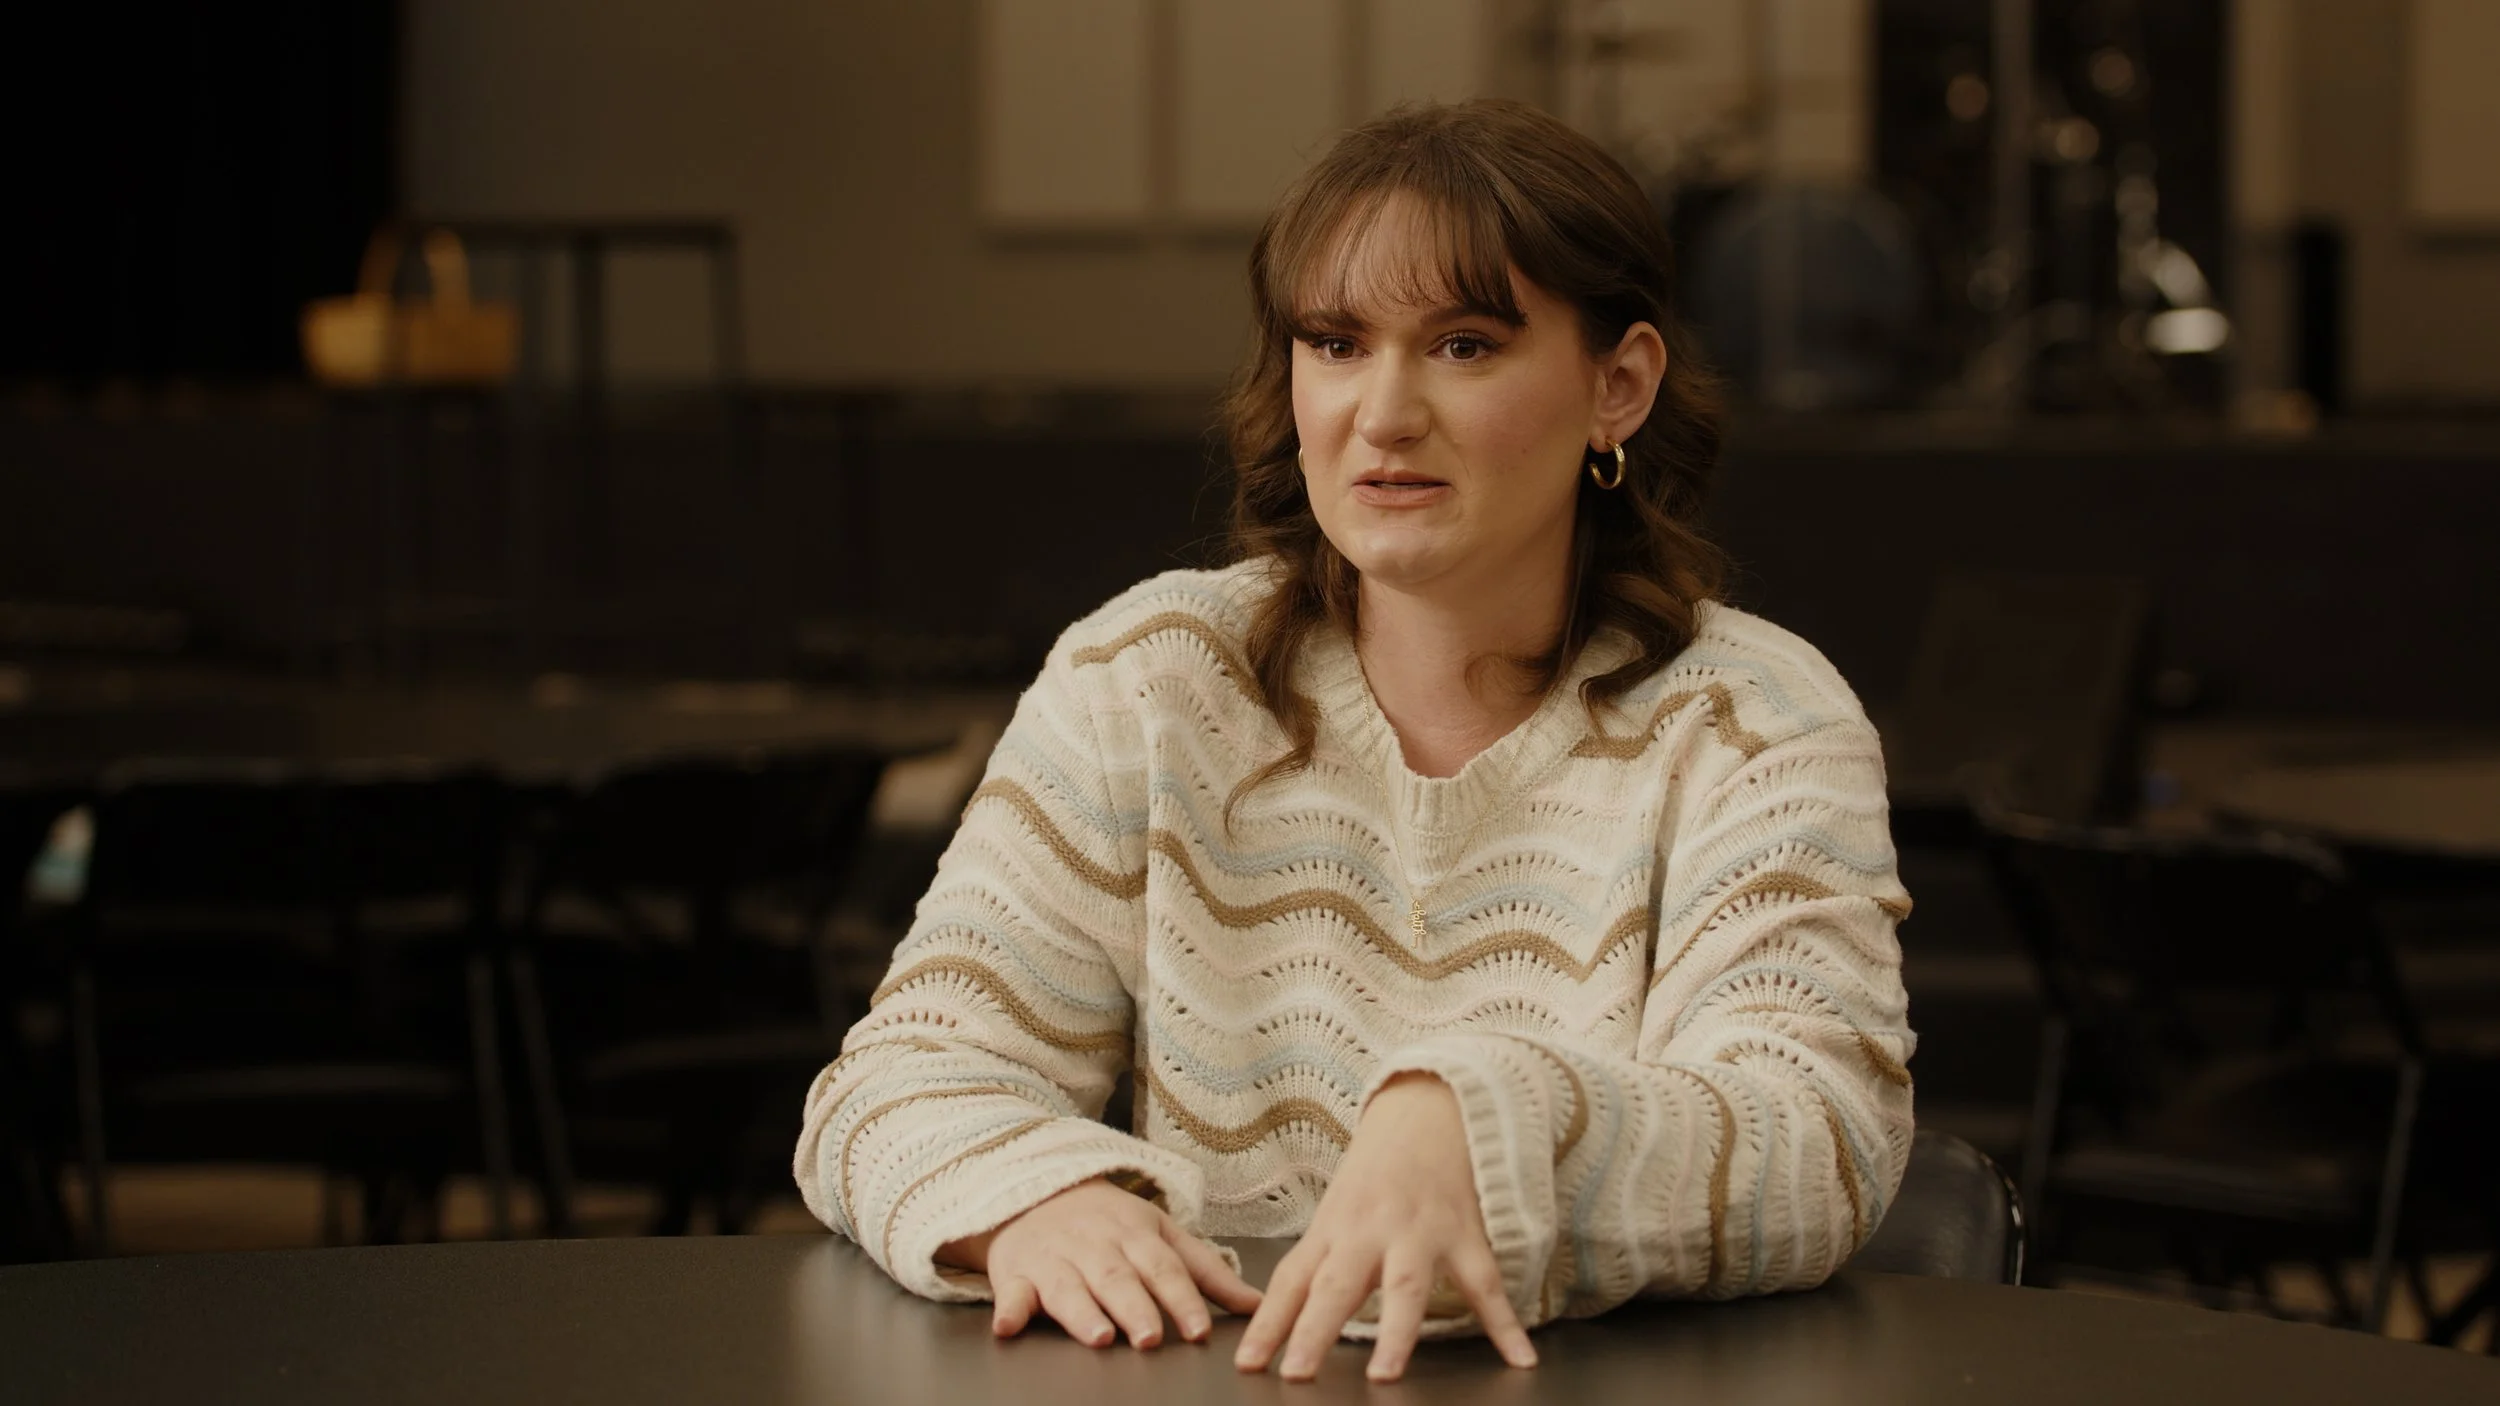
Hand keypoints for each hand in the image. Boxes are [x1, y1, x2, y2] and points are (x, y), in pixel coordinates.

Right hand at [939, 1177, 1262, 1349]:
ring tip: (1098, 1336)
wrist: (1038, 1192)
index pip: (1164, 1268)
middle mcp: (1096, 1247)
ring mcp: (1054, 1259)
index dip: (1182, 1299)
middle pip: (1118, 1279)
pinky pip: (1010, 1292)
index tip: (1200, 1330)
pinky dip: (1009, 1310)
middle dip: (1135, 1307)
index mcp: (1136, 1236)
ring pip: (1069, 1287)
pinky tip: (1008, 1326)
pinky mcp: (1016, 1274)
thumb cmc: (1109, 1222)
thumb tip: (1258, 1306)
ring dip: (1081, 1312)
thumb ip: (1206, 1272)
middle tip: (1150, 1337)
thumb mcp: (1161, 1234)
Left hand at [1233, 1072, 1537, 1382]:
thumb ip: (1314, 1267)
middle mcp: (1371, 1231)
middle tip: (1296, 1372)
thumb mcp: (1335, 1213)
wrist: (1430, 1109)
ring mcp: (1420, 1234)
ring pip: (1405, 1287)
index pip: (1293, 1280)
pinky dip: (1505, 1325)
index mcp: (1334, 1228)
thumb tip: (1278, 1324)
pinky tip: (1518, 1360)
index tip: (1248, 1363)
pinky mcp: (1466, 1236)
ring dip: (1395, 1333)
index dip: (1269, 1323)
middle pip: (1339, 1285)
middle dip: (1315, 1329)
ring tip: (1385, 1376)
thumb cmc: (1376, 1172)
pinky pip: (1486, 1287)